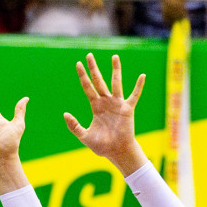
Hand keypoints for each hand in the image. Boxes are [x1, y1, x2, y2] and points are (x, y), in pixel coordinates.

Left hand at [63, 52, 146, 174]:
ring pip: (116, 83)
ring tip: (114, 57)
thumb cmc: (101, 146)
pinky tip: (142, 76)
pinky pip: (134, 95)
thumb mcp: (84, 136)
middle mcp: (106, 102)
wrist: (117, 152)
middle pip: (99, 81)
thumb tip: (65, 114)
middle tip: (89, 55)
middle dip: (94, 68)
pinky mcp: (128, 109)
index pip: (87, 87)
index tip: (78, 64)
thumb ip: (74, 126)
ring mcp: (117, 104)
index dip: (83, 76)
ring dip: (116, 70)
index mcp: (95, 106)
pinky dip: (138, 86)